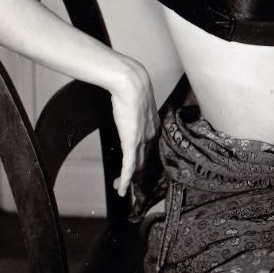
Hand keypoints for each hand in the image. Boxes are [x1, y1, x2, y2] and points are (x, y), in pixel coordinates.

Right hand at [109, 62, 159, 196]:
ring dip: (127, 179)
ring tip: (120, 188)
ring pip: (136, 166)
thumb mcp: (136, 103)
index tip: (136, 167)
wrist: (131, 83)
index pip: (149, 148)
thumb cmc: (132, 88)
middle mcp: (151, 135)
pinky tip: (121, 189)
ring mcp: (142, 140)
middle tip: (127, 183)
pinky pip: (129, 165)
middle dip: (136, 174)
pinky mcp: (132, 142)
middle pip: (144, 160)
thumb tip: (127, 108)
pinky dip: (125, 179)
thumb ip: (134, 111)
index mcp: (153, 126)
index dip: (142, 160)